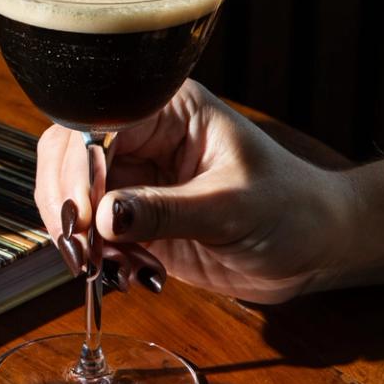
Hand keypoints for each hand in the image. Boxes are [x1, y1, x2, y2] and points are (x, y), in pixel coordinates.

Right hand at [34, 81, 357, 303]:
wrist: (316, 247)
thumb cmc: (292, 210)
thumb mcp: (231, 208)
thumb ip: (166, 211)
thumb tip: (103, 217)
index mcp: (169, 110)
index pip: (99, 125)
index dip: (80, 168)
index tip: (81, 216)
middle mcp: (145, 137)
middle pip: (70, 155)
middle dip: (66, 203)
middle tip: (80, 251)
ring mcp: (137, 177)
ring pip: (72, 195)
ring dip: (77, 234)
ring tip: (102, 268)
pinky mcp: (134, 216)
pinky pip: (92, 230)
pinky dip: (95, 254)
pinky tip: (125, 273)